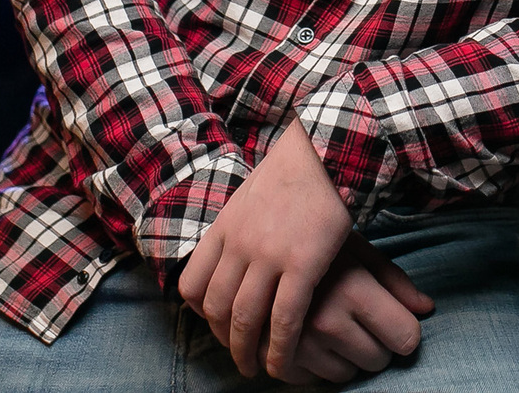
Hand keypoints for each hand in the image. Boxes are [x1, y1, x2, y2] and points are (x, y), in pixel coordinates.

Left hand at [178, 117, 354, 376]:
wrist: (326, 151)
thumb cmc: (295, 172)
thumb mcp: (249, 197)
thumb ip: (237, 228)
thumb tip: (232, 249)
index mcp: (223, 229)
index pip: (192, 285)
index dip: (200, 314)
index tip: (215, 327)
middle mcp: (239, 246)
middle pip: (217, 307)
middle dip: (224, 339)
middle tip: (238, 356)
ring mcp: (268, 256)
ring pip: (246, 318)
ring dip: (248, 351)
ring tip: (257, 368)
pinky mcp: (301, 264)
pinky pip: (284, 318)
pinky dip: (280, 346)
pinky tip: (282, 361)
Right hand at [270, 234, 432, 384]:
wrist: (256, 236)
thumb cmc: (315, 239)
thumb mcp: (357, 248)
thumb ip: (394, 280)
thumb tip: (426, 308)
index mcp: (353, 289)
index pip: (406, 336)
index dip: (405, 330)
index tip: (395, 321)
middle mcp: (327, 319)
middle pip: (379, 359)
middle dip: (377, 345)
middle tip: (360, 320)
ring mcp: (300, 340)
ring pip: (347, 374)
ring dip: (346, 357)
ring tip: (333, 324)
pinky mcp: (275, 354)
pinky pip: (313, 380)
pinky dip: (316, 365)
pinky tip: (310, 337)